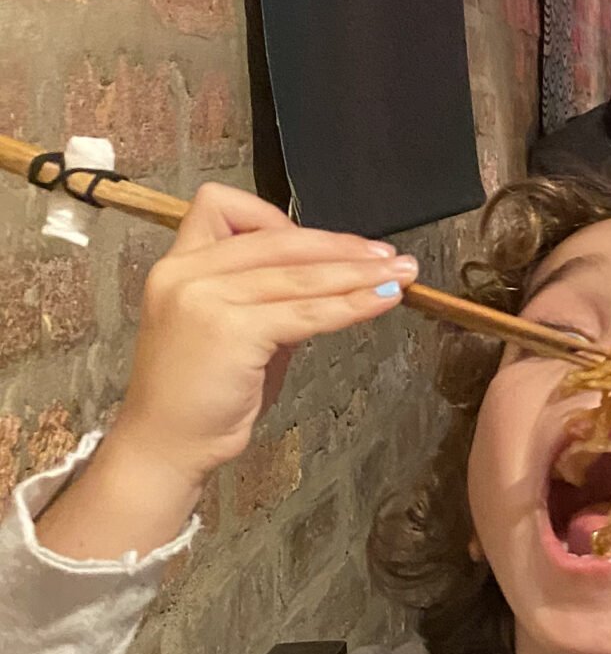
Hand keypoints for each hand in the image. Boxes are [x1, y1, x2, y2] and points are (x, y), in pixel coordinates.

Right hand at [34, 184, 414, 561]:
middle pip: (277, 239)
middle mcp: (185, 272)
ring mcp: (205, 298)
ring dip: (359, 273)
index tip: (321, 243)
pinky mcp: (232, 330)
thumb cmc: (202, 396)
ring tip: (400, 274)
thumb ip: (269, 299)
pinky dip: (351, 305)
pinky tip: (382, 302)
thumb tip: (330, 280)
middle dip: (341, 246)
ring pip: (299, 275)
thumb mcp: (233, 331)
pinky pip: (307, 312)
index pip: (221, 206)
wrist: (166, 446)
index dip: (276, 219)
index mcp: (178, 264)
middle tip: (387, 256)